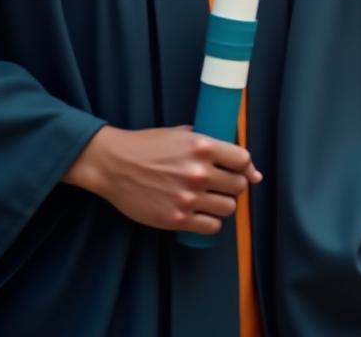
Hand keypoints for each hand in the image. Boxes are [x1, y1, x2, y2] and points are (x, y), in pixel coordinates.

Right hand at [61, 125, 258, 235]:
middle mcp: (199, 172)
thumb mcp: (181, 134)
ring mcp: (188, 197)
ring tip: (210, 201)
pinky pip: (211, 227)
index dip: (245, 167)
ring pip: (229, 208)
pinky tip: (201, 216)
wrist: (112, 165)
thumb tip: (248, 166)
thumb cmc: (146, 146)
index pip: (244, 160)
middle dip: (233, 186)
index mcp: (203, 147)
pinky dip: (210, 223)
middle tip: (221, 187)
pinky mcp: (176, 218)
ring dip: (223, 205)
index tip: (240, 171)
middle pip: (239, 186)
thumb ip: (211, 144)